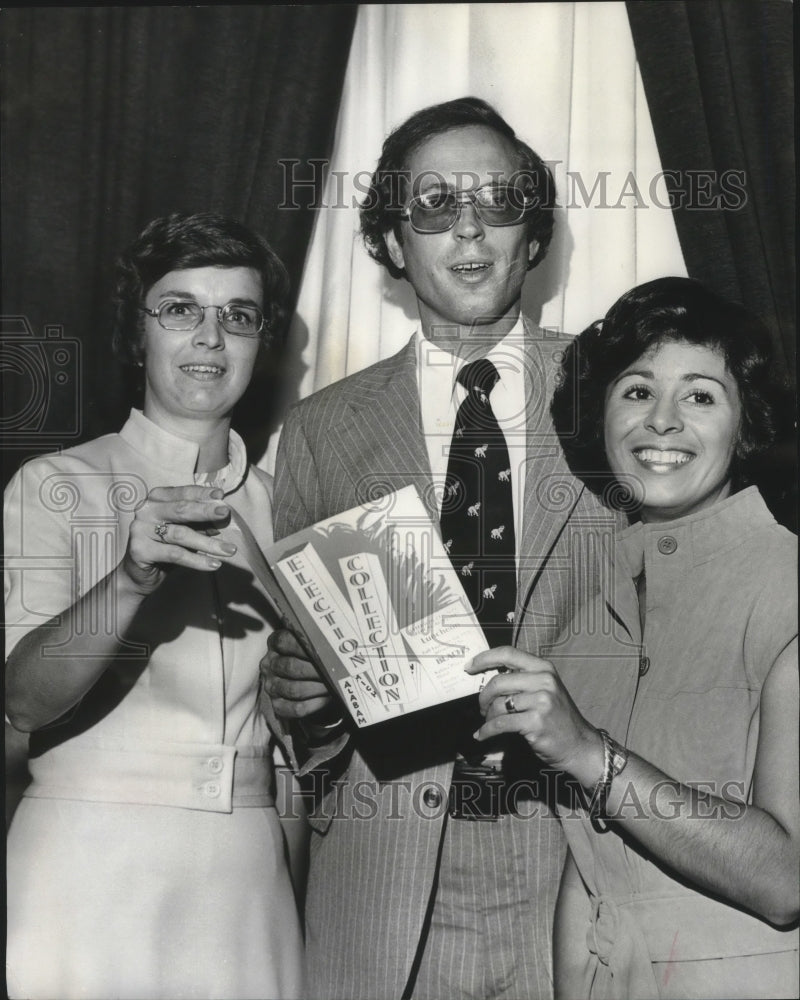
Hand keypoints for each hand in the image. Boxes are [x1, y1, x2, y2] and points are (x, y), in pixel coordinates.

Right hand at [123, 485, 237, 593]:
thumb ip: (201, 523)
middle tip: (226, 513)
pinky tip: (213, 565)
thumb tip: (224, 519)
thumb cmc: (166, 547)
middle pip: (180, 509)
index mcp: (156, 499)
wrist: (140, 574)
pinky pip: (175, 554)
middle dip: (206, 511)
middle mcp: (145, 510)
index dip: (202, 493)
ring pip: (180, 534)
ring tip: (229, 550)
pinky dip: (197, 560)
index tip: (221, 495)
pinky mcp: (139, 549)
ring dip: (208, 544)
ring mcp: (140, 529)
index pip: (182, 492)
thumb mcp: (186, 531)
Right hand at [261, 629, 335, 720]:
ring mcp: (272, 685)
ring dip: (317, 688)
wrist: (311, 684)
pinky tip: (326, 699)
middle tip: (334, 671)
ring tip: (333, 685)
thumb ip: (316, 642)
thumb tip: (334, 647)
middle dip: (315, 670)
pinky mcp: (277, 705)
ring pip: (294, 689)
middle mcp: (270, 664)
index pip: (284, 641)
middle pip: (291, 666)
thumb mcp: (312, 646)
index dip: (304, 646)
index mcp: (276, 644)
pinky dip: (315, 704)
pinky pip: (296, 708)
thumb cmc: (314, 659)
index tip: (324, 650)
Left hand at [466, 646, 602, 783]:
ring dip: (487, 716)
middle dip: (483, 696)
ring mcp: (541, 701)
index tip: (469, 667)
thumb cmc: (557, 717)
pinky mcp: (536, 722)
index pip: (508, 653)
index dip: (484, 658)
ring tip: (489, 722)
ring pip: (498, 704)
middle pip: (498, 681)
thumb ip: (522, 680)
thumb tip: (486, 679)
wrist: (579, 744)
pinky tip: (482, 735)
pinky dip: (487, 730)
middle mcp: (544, 681)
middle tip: (482, 707)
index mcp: (544, 668)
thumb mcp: (545, 690)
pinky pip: (500, 724)